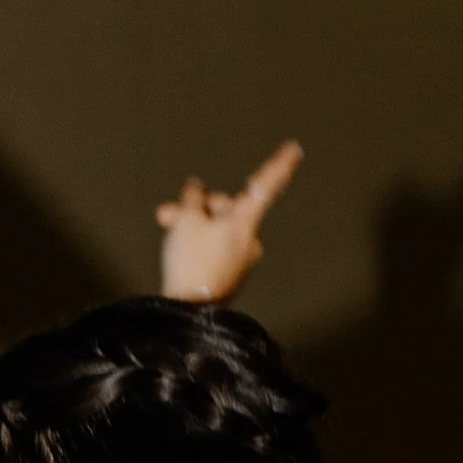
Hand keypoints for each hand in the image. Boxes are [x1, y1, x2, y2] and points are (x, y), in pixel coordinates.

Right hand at [155, 141, 301, 303]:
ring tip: (167, 232)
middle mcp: (250, 239)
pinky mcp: (230, 274)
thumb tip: (196, 189)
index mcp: (244, 222)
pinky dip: (197, 243)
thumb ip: (192, 198)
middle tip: (167, 214)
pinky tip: (178, 251)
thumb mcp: (185, 220)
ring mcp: (241, 259)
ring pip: (216, 229)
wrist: (191, 312)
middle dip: (196, 208)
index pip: (266, 186)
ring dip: (191, 226)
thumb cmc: (190, 262)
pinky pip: (214, 248)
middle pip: (226, 209)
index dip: (279, 165)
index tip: (295, 149)